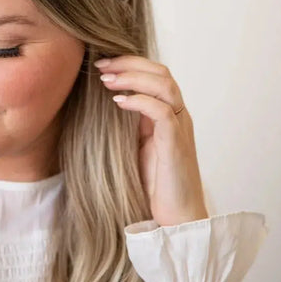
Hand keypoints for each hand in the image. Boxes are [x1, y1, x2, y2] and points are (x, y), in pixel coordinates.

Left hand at [94, 55, 208, 226]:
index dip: (129, 63)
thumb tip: (106, 100)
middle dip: (129, 64)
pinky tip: (118, 102)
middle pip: (161, 73)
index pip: (155, 74)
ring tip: (107, 81)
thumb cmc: (153, 182)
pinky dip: (140, 101)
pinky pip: (163, 111)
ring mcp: (179, 128)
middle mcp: (177, 116)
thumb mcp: (136, 143)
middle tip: (101, 66)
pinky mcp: (176, 144)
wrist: (175, 217)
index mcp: (168, 113)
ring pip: (165, 86)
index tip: (101, 64)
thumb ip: (130, 122)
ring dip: (133, 78)